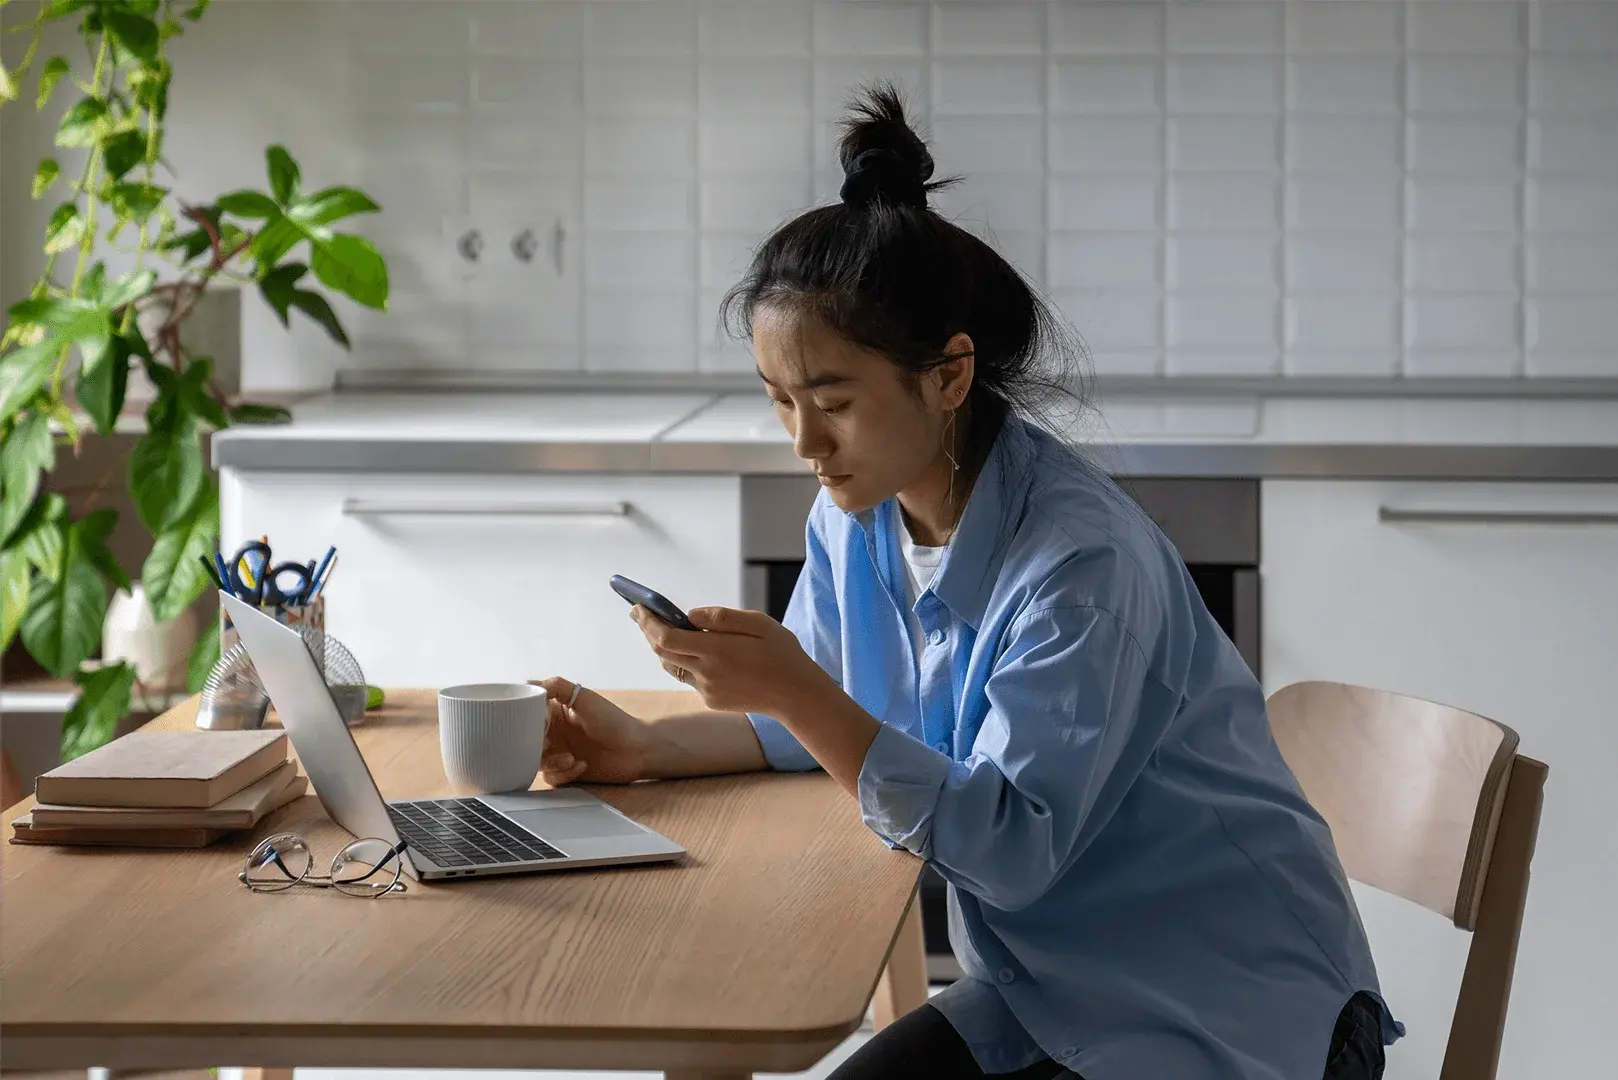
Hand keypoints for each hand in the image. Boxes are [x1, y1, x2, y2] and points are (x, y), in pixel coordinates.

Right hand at [531, 677, 652, 785]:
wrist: (637, 749)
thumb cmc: (613, 720)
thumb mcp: (585, 698)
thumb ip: (557, 687)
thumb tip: (527, 684)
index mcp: (554, 713)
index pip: (526, 714)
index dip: (523, 719)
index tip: (529, 723)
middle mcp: (554, 733)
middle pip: (525, 741)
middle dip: (532, 746)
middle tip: (546, 745)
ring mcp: (559, 753)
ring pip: (536, 762)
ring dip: (550, 762)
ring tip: (569, 758)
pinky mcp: (567, 772)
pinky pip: (552, 777)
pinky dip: (564, 773)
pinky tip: (582, 765)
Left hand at [630, 605, 828, 715]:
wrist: (796, 696)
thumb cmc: (782, 653)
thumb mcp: (759, 623)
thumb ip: (722, 617)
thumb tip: (690, 615)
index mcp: (716, 651)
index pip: (666, 637)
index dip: (647, 622)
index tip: (637, 606)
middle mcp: (706, 673)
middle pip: (662, 652)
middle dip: (648, 630)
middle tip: (640, 612)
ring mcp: (707, 689)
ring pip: (672, 666)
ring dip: (662, 647)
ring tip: (659, 628)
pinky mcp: (712, 700)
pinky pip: (689, 678)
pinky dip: (684, 661)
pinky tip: (690, 650)